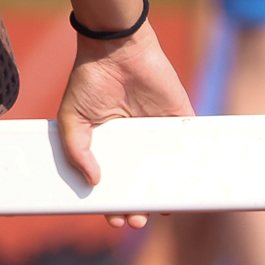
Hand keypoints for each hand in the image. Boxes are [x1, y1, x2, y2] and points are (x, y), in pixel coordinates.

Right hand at [57, 28, 194, 224]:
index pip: (114, 181)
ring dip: (164, 191)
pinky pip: (189, 144)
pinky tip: (189, 183)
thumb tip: (93, 182)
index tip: (115, 218)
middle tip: (136, 219)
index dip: (114, 202)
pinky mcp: (180, 118)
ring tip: (159, 211)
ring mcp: (158, 131)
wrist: (116, 45)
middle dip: (139, 205)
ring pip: (165, 169)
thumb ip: (78, 150)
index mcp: (110, 144)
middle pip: (141, 181)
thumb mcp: (73, 118)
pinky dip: (192, 163)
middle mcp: (135, 141)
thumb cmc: (89, 78)